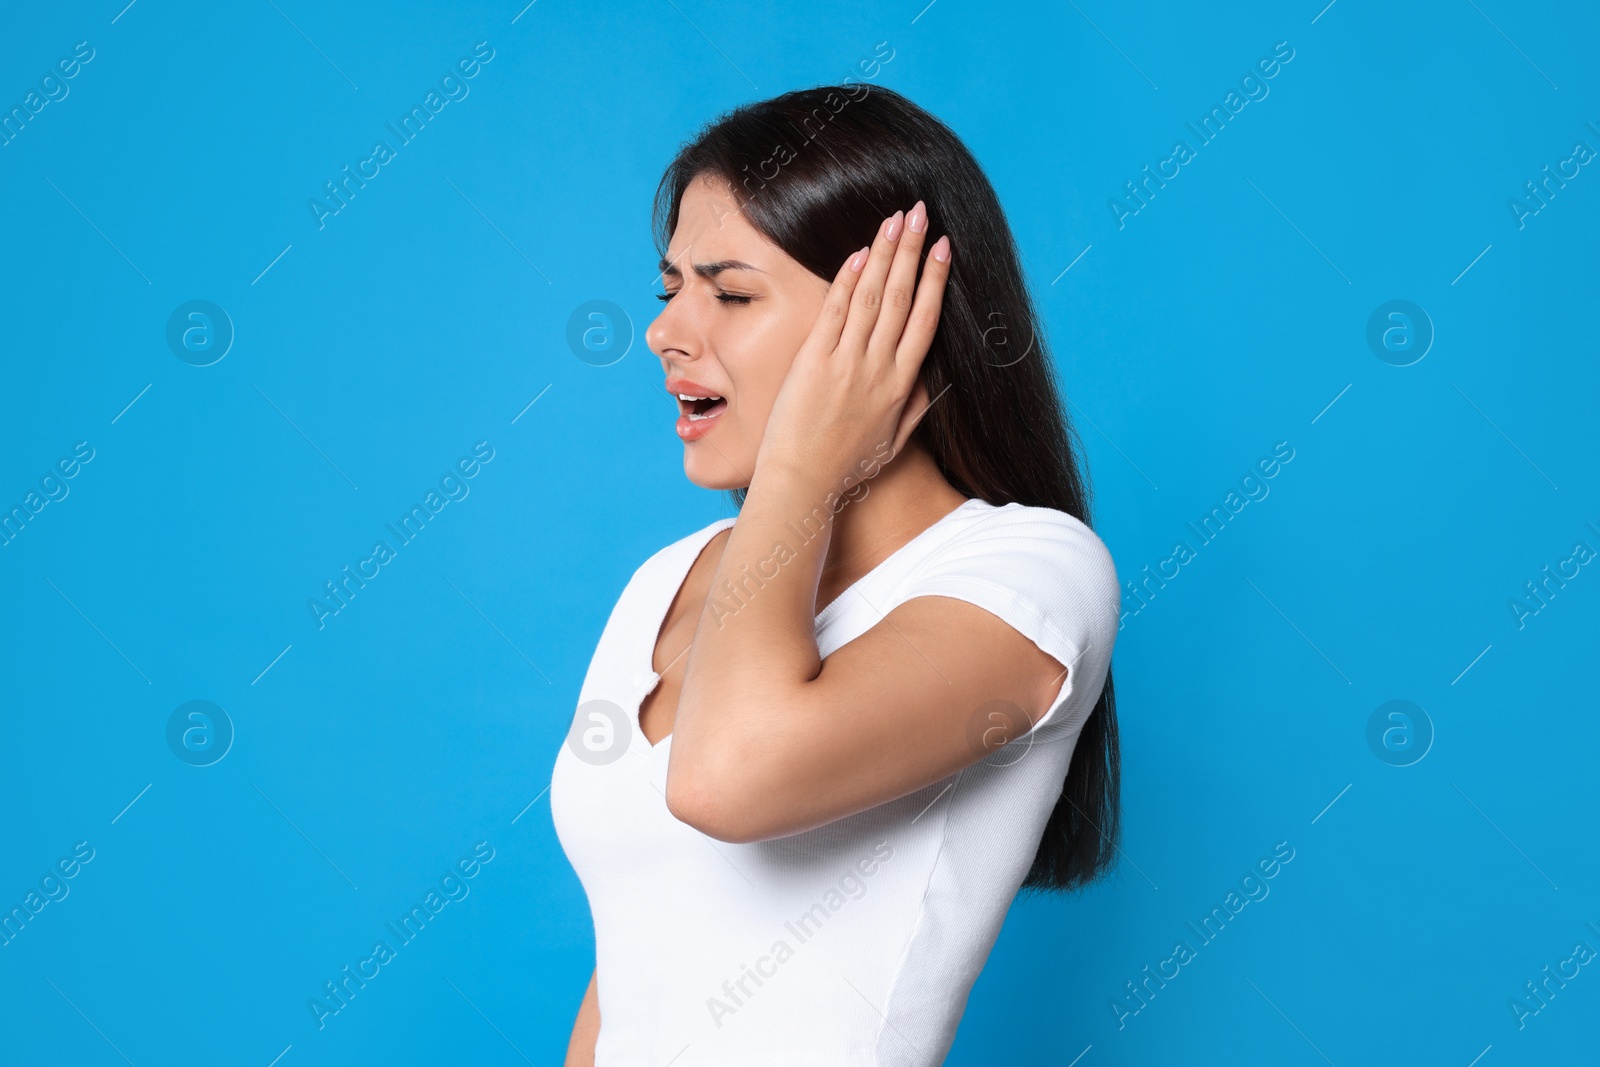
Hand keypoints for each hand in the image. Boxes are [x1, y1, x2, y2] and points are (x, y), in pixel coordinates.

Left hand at [754, 202, 951, 489]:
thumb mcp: (894, 441)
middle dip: (912, 250)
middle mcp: (879, 368)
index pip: (926, 319)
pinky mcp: (814, 361)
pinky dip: (848, 280)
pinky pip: (835, 312)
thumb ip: (918, 407)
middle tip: (920, 212)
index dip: (935, 278)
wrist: (804, 482)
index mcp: (902, 385)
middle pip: (901, 297)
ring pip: (871, 296)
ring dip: (885, 253)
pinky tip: (860, 252)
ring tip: (895, 218)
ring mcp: (846, 362)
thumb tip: (940, 383)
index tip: (943, 246)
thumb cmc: (847, 467)